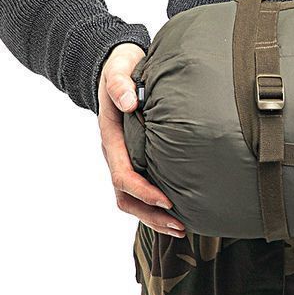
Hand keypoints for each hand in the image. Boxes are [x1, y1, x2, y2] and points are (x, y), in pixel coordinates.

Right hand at [98, 43, 185, 237]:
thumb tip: (127, 102)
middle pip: (127, 196)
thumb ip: (119, 84)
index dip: (144, 191)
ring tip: (182, 228)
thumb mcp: (117, 69)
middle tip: (180, 226)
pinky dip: (158, 203)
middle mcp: (116, 153)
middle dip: (151, 214)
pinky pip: (143, 187)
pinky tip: (181, 209)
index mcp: (111, 136)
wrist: (117, 66)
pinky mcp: (136, 157)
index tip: (167, 200)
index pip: (124, 174)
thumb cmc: (120, 68)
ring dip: (155, 216)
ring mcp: (125, 157)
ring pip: (133, 198)